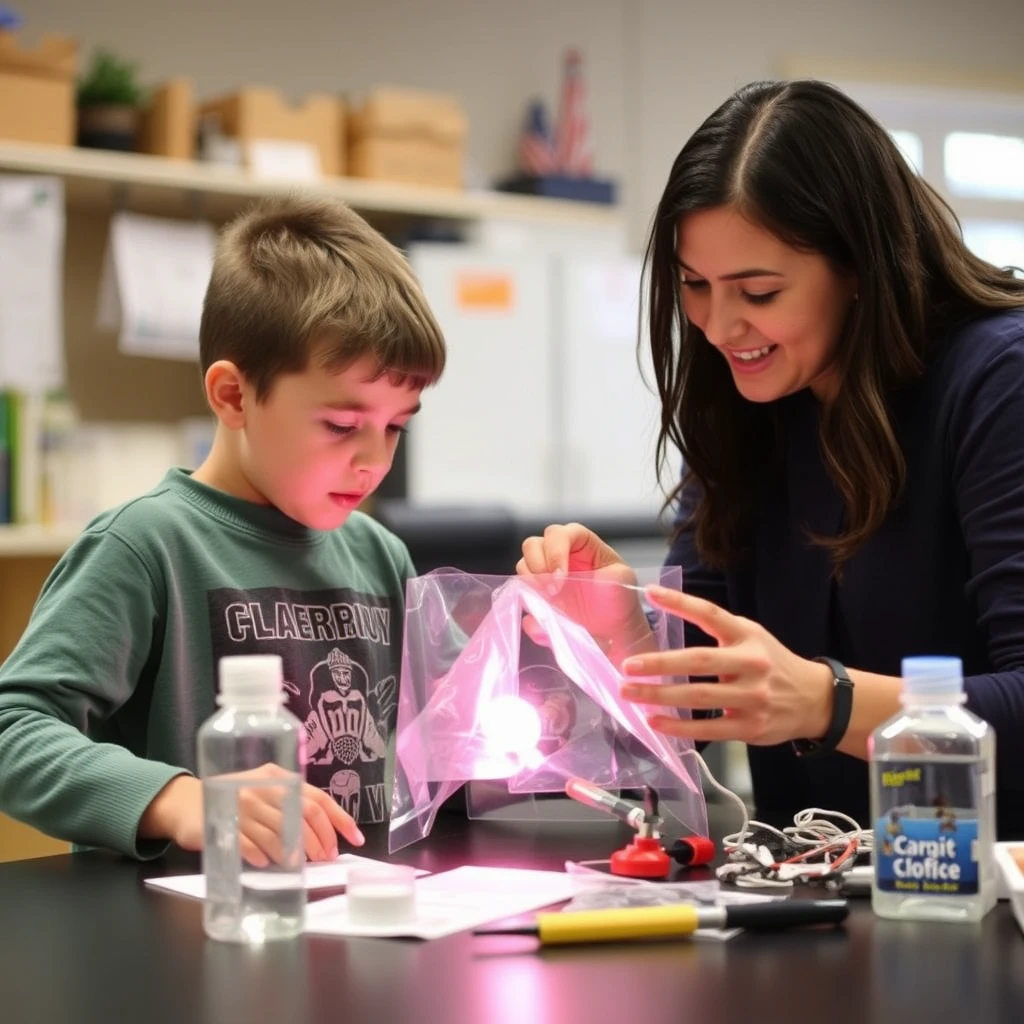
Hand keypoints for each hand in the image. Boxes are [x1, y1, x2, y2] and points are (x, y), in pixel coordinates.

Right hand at [139, 764, 365, 866]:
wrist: (186, 802)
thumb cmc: (232, 800)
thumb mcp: (264, 792)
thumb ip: (290, 806)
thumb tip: (324, 835)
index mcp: (278, 777)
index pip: (318, 798)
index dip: (340, 820)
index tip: (355, 838)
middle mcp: (263, 787)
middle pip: (304, 814)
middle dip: (320, 840)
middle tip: (326, 858)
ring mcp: (242, 805)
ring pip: (280, 832)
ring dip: (295, 853)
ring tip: (300, 865)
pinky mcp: (223, 825)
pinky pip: (251, 844)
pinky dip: (263, 856)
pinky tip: (267, 863)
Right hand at [516, 523, 652, 660]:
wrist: (614, 627)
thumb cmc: (620, 598)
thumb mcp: (622, 580)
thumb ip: (600, 576)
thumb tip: (571, 584)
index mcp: (582, 543)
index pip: (562, 534)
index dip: (556, 552)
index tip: (560, 578)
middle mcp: (560, 554)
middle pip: (534, 544)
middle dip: (538, 565)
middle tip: (552, 591)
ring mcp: (546, 572)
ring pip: (524, 564)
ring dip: (530, 581)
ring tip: (549, 600)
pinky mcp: (537, 592)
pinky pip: (521, 591)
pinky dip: (526, 600)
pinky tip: (543, 613)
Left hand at [618, 585, 833, 745]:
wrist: (815, 700)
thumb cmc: (770, 663)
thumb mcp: (750, 636)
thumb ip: (717, 630)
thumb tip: (665, 617)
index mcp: (746, 635)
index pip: (710, 614)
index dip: (681, 603)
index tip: (651, 593)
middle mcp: (751, 663)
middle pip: (699, 661)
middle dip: (660, 663)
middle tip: (628, 666)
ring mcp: (752, 697)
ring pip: (699, 698)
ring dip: (660, 696)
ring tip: (631, 693)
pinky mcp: (751, 727)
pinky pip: (708, 729)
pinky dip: (678, 728)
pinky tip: (655, 722)